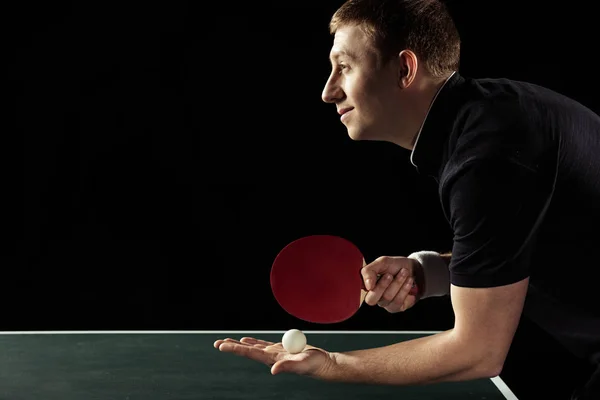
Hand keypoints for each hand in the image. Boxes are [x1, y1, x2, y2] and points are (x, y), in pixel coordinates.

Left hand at [214, 336, 334, 376]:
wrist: (322, 364)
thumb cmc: (313, 365)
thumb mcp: (301, 365)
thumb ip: (287, 367)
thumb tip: (272, 371)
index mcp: (272, 359)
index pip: (250, 353)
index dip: (235, 349)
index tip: (222, 346)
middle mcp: (270, 356)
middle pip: (247, 350)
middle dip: (232, 346)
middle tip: (217, 343)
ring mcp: (274, 352)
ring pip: (253, 346)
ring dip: (239, 344)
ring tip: (227, 341)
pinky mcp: (280, 348)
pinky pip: (263, 343)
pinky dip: (253, 341)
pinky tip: (246, 340)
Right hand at [361, 256, 420, 312]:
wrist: (414, 269)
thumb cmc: (396, 266)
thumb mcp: (382, 262)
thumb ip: (369, 271)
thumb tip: (367, 286)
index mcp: (368, 285)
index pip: (360, 290)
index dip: (369, 283)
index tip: (381, 274)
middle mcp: (375, 296)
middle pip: (371, 299)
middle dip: (383, 285)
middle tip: (391, 274)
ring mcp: (385, 303)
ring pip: (387, 298)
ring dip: (398, 283)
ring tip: (405, 273)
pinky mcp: (397, 307)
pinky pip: (398, 302)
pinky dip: (405, 289)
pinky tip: (409, 282)